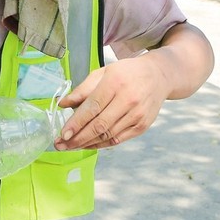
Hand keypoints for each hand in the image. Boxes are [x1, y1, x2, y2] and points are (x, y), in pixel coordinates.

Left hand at [53, 54, 167, 149]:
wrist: (158, 77)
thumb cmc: (127, 73)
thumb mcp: (103, 73)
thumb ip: (82, 89)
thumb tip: (62, 103)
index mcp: (115, 83)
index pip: (92, 107)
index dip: (76, 123)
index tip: (63, 134)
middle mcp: (128, 100)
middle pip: (99, 125)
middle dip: (77, 138)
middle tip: (61, 145)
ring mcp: (137, 115)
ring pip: (107, 135)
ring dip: (86, 143)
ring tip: (70, 146)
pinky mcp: (142, 126)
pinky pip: (117, 140)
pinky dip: (101, 144)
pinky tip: (87, 144)